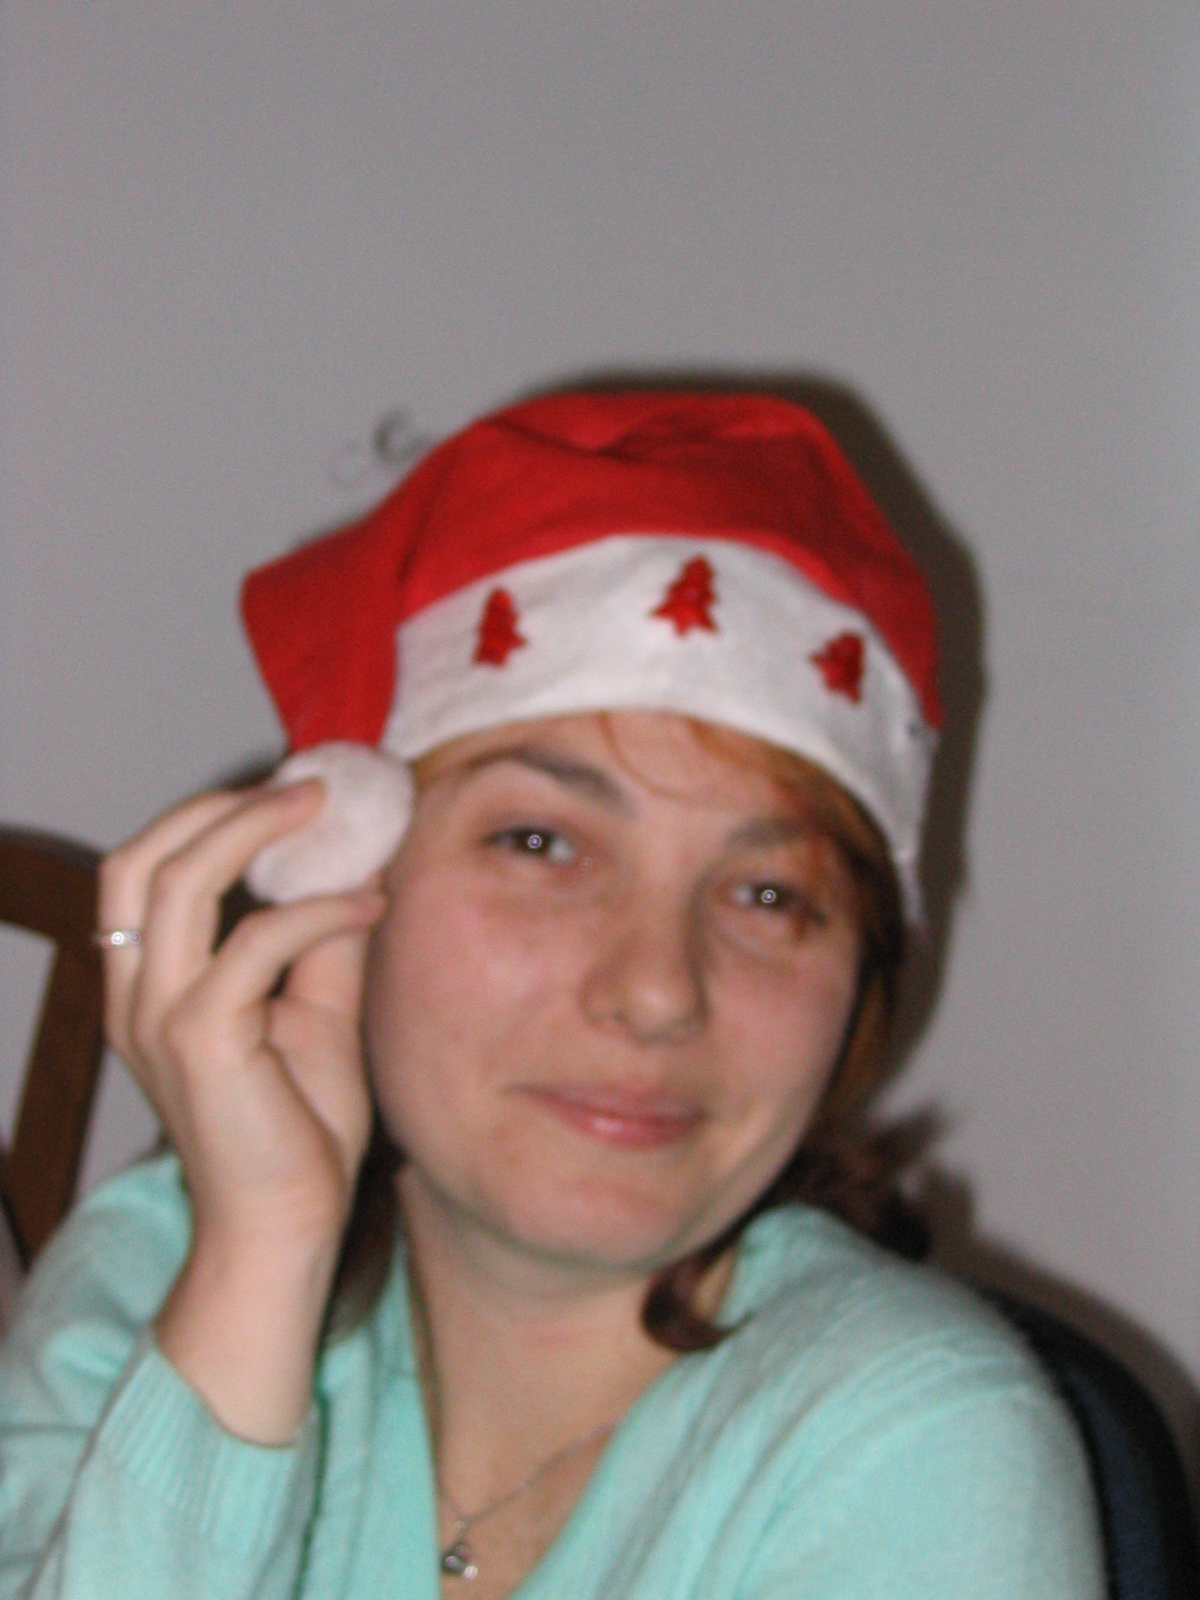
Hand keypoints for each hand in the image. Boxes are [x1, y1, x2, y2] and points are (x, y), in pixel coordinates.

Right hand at [98, 783, 387, 1438]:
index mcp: (151, 985)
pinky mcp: (200, 1040)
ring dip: (256, 832)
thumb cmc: (300, 1127)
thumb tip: (359, 863)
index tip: (290, 789)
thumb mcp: (316, 1010)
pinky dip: (316, 910)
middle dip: (220, 806)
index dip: (208, 815)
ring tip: (327, 812)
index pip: (144, 870)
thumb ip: (323, 939)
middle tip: (307, 787)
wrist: (290, 1226)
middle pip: (140, 858)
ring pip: (180, 882)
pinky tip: (370, 905)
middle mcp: (136, 995)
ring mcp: (157, 1017)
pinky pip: (254, 942)